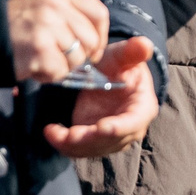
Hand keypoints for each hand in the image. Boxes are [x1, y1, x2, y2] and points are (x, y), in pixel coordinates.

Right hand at [6, 0, 111, 84]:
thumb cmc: (16, 27)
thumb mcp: (45, 7)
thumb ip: (70, 16)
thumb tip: (96, 40)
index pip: (99, 12)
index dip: (101, 36)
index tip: (95, 50)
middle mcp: (56, 6)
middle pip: (91, 39)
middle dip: (81, 56)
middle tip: (62, 59)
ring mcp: (48, 25)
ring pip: (77, 57)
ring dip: (62, 66)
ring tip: (42, 59)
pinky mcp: (40, 47)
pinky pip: (60, 70)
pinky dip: (48, 75)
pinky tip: (34, 66)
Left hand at [43, 36, 159, 155]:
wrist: (107, 76)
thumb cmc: (118, 65)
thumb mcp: (122, 56)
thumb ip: (132, 51)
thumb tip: (144, 45)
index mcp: (142, 108)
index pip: (132, 123)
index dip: (118, 127)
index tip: (101, 127)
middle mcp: (129, 129)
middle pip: (110, 141)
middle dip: (88, 139)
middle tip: (69, 134)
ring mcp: (111, 138)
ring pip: (93, 148)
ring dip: (73, 144)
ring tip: (53, 132)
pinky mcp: (93, 141)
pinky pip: (79, 149)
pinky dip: (64, 144)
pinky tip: (51, 132)